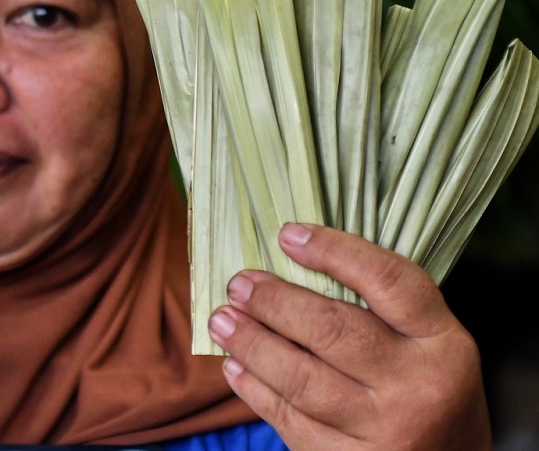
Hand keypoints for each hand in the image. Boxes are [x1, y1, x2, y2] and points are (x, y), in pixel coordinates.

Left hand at [208, 223, 490, 449]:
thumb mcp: (427, 344)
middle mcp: (418, 386)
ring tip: (222, 320)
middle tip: (239, 284)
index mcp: (442, 343)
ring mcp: (383, 429)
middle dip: (274, 302)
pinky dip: (254, 388)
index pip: (389, 281)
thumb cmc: (426, 391)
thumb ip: (379, 307)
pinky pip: (288, 419)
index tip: (288, 234)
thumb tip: (291, 261)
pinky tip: (234, 365)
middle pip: (333, 330)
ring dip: (251, 344)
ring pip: (300, 379)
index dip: (334, 251)